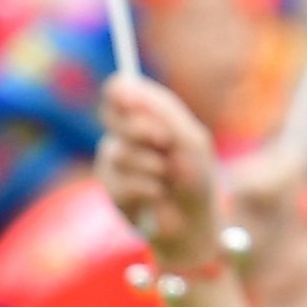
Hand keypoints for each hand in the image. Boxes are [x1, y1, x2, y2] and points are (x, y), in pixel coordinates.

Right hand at [96, 73, 223, 269]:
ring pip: (119, 151)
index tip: (135, 102)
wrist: (194, 221)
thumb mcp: (188, 137)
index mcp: (145, 115)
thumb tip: (124, 84)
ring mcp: (115, 160)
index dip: (123, 92)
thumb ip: (160, 110)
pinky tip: (158, 196)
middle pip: (111, 114)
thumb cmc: (196, 176)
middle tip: (166, 143)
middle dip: (142, 129)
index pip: (119, 89)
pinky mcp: (111, 188)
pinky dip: (147, 188)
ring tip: (167, 178)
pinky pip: (121, 180)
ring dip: (152, 165)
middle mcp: (125, 133)